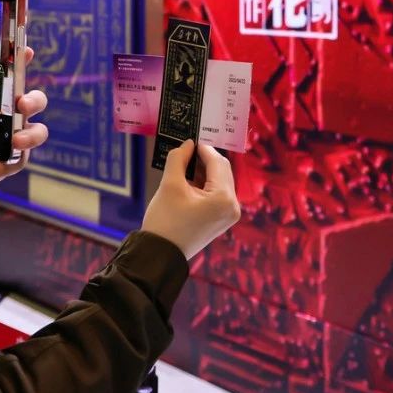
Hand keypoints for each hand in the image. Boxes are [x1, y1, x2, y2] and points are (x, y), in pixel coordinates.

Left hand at [0, 47, 48, 191]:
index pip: (12, 74)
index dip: (21, 60)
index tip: (26, 51)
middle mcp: (9, 113)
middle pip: (37, 100)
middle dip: (35, 100)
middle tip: (22, 105)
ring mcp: (14, 136)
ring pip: (39, 132)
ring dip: (31, 136)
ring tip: (15, 143)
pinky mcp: (13, 160)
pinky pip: (19, 161)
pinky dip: (3, 166)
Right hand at [141, 140, 240, 259]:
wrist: (160, 254)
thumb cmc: (165, 221)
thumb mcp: (170, 185)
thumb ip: (179, 159)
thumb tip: (188, 144)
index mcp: (224, 198)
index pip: (218, 162)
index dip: (203, 148)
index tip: (190, 138)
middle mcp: (233, 206)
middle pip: (222, 170)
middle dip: (204, 159)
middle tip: (186, 149)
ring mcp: (229, 214)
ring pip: (219, 181)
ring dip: (204, 171)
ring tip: (184, 164)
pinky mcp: (221, 219)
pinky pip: (217, 194)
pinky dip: (205, 184)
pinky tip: (188, 179)